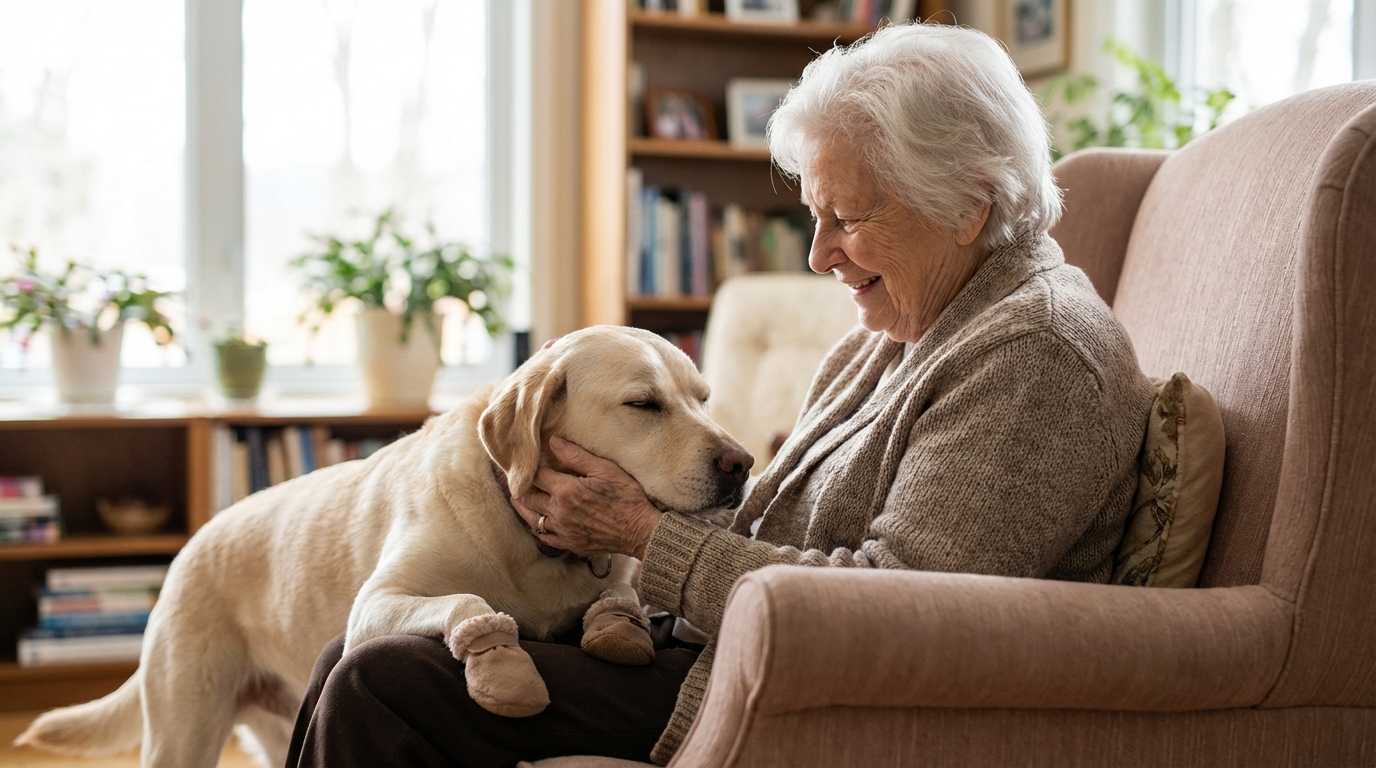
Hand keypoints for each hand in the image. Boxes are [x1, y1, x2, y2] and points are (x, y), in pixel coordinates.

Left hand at [512, 436, 662, 558]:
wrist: (641, 531)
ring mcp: (563, 531)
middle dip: (522, 485)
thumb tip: (552, 442)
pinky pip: (543, 536)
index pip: (537, 475)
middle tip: (516, 477)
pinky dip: (535, 526)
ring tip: (520, 496)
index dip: (531, 466)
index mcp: (566, 491)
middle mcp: (559, 512)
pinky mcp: (569, 543)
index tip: (529, 461)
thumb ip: (576, 456)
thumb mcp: (605, 469)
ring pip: (530, 518)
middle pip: (528, 496)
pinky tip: (536, 519)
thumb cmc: (628, 497)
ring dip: (523, 505)